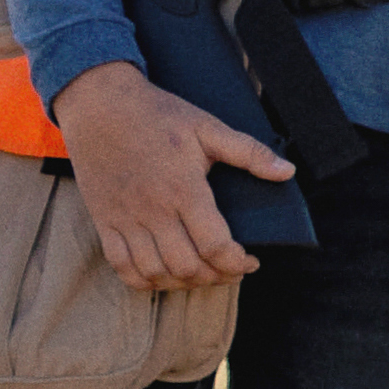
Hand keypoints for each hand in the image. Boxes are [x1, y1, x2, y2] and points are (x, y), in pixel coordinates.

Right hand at [53, 59, 288, 289]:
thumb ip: (249, 152)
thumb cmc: (157, 114)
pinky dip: (143, 280)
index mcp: (184, 188)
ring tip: (201, 274)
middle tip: (230, 269)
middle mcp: (154, 210)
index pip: (215, 246)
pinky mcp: (104, 221)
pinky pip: (121, 266)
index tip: (250, 261)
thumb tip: (288, 172)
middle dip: (215, 276)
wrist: (100, 105)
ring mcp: (126, 219)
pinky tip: (162, 275)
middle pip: (187, 266)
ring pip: (155, 272)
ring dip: (182, 283)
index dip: (237, 263)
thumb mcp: (207, 127)